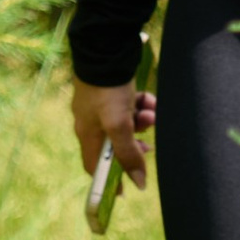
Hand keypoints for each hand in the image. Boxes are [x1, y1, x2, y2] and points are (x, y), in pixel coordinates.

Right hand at [72, 74, 153, 191]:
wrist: (105, 51)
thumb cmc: (107, 91)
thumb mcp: (119, 125)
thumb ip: (129, 154)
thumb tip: (139, 184)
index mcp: (86, 133)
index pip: (94, 166)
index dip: (110, 179)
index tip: (127, 188)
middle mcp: (91, 122)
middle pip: (115, 145)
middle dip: (135, 145)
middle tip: (149, 145)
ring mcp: (101, 106)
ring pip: (126, 124)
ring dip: (142, 122)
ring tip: (152, 113)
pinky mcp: (112, 92)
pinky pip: (129, 107)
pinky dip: (141, 106)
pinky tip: (150, 100)